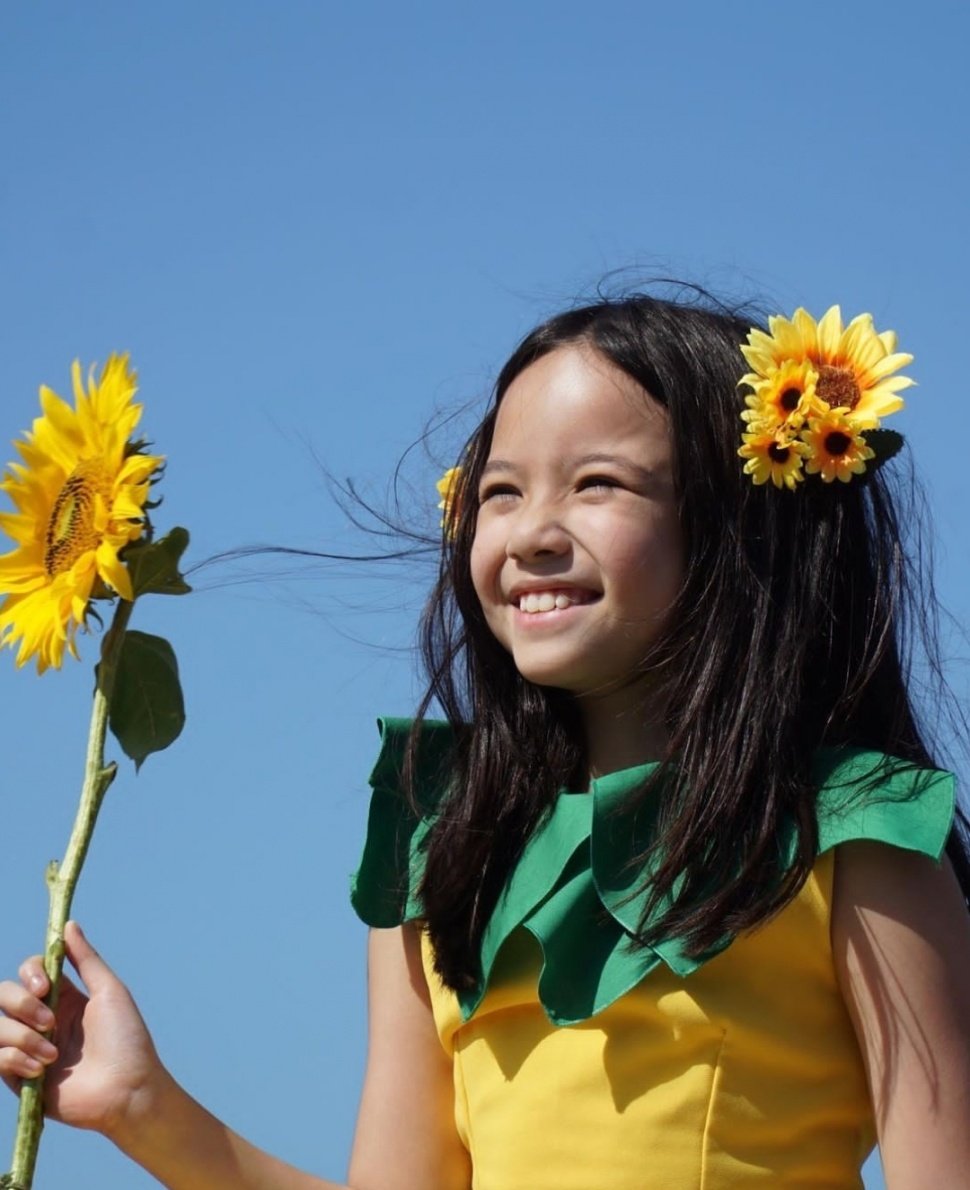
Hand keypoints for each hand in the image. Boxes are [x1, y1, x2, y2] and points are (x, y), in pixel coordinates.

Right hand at [0, 921, 169, 1141]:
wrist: (127, 1089)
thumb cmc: (126, 1039)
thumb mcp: (109, 991)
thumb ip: (85, 959)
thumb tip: (67, 924)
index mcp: (64, 997)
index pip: (29, 972)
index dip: (29, 973)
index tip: (44, 985)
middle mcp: (42, 1020)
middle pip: (4, 994)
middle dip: (21, 1003)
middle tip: (49, 1020)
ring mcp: (29, 1048)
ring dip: (22, 1036)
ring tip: (53, 1055)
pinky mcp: (21, 1078)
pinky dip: (16, 1059)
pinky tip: (42, 1069)